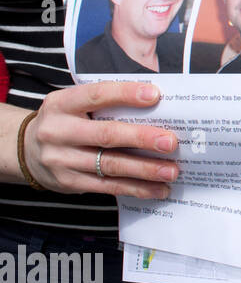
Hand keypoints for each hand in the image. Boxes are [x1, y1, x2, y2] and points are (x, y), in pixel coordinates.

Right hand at [22, 82, 178, 197]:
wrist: (26, 150)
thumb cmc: (67, 121)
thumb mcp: (75, 105)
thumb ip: (107, 104)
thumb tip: (158, 106)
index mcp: (61, 104)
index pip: (96, 95)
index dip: (126, 94)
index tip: (155, 95)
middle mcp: (57, 131)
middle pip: (106, 135)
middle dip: (142, 138)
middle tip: (171, 142)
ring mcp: (61, 159)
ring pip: (110, 165)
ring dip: (145, 170)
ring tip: (171, 171)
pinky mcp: (68, 182)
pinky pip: (108, 186)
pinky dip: (136, 188)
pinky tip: (158, 189)